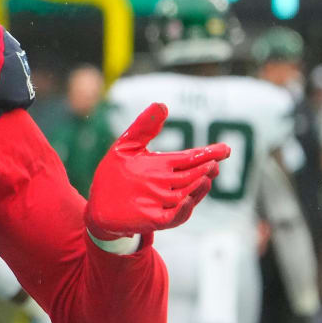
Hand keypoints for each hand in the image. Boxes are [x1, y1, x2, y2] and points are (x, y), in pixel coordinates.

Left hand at [86, 103, 230, 239]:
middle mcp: (168, 184)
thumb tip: (162, 104)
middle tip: (215, 162)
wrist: (97, 203)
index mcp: (165, 166)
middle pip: (193, 176)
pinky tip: (186, 200)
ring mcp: (163, 202)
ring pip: (188, 195)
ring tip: (207, 175)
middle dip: (206, 169)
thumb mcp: (126, 146)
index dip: (208, 154)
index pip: (191, 158)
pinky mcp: (154, 218)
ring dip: (198, 187)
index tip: (224, 149)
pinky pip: (173, 216)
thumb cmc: (114, 174)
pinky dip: (182, 209)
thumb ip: (144, 127)